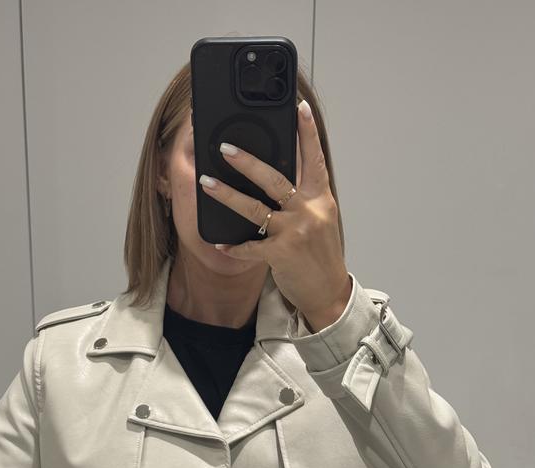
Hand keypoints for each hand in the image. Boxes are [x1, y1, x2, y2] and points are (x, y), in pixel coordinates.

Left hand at [198, 99, 351, 326]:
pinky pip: (250, 247)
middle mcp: (309, 211)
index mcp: (320, 199)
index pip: (314, 159)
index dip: (307, 133)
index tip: (299, 108)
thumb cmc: (320, 255)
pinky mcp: (281, 254)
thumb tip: (274, 176)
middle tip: (224, 148)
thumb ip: (302, 198)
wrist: (328, 292)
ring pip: (255, 209)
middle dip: (247, 162)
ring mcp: (295, 232)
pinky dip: (233, 247)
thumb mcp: (320, 220)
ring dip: (227, 195)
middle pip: (274, 179)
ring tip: (205, 182)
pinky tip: (219, 244)